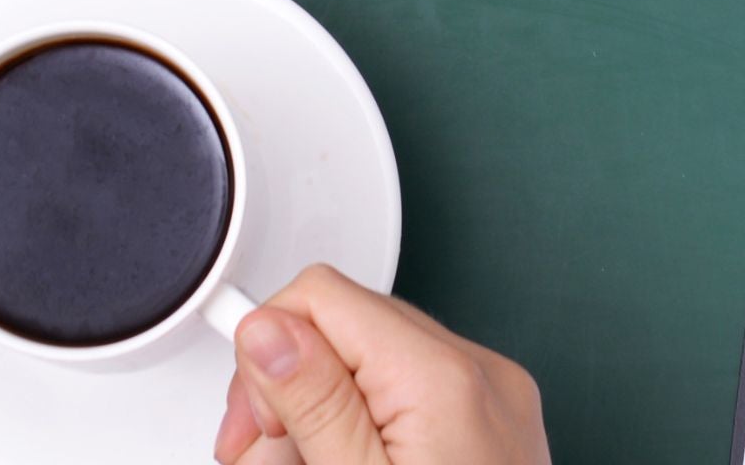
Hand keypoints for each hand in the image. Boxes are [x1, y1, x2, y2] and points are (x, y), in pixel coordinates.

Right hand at [212, 268, 550, 464]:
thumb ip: (314, 403)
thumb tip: (267, 329)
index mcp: (445, 380)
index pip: (321, 297)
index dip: (266, 354)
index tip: (250, 425)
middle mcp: (481, 378)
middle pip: (343, 333)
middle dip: (290, 399)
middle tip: (271, 464)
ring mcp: (494, 405)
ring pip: (368, 373)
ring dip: (321, 427)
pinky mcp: (492, 434)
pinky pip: (407, 407)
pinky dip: (364, 441)